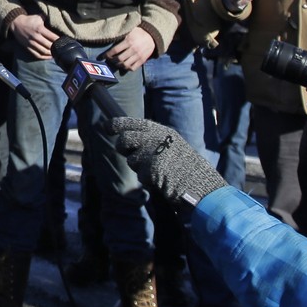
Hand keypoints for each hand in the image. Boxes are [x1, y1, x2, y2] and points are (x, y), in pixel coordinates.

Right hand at [11, 13, 58, 59]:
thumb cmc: (29, 20)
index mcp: (39, 29)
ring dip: (51, 54)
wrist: (16, 24)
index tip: (64, 42)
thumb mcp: (38, 17)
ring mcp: (31, 43)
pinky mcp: (28, 47)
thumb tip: (55, 19)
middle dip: (56, 48)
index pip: (52, 37)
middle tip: (62, 49)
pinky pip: (37, 55)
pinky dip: (43, 57)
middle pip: (48, 45)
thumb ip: (46, 18)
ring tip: (57, 54)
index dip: (59, 40)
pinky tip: (49, 57)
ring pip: (43, 51)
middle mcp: (35, 37)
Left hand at [104, 25, 156, 71]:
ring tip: (116, 63)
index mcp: (129, 41)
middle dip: (112, 60)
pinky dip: (127, 68)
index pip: (115, 50)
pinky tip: (124, 66)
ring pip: (125, 65)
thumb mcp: (130, 30)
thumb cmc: (139, 32)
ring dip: (118, 65)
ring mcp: (138, 55)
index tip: (103, 56)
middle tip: (109, 60)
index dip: (107, 54)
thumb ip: (121, 34)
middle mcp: (133, 49)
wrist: (153, 36)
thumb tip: (110, 36)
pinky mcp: (142, 60)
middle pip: (119, 59)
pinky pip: (133, 68)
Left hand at [110, 117, 226, 207]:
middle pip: (125, 139)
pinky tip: (161, 179)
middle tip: (128, 153)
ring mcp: (153, 152)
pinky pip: (139, 174)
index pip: (133, 123)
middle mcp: (156, 138)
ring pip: (131, 159)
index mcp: (162, 131)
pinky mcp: (150, 168)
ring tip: (157, 170)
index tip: (107, 127)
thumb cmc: (184, 167)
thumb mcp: (171, 146)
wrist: (199, 183)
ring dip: (139, 166)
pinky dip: (147, 179)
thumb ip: (151, 140)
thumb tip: (124, 139)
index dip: (117, 124)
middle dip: (123, 148)